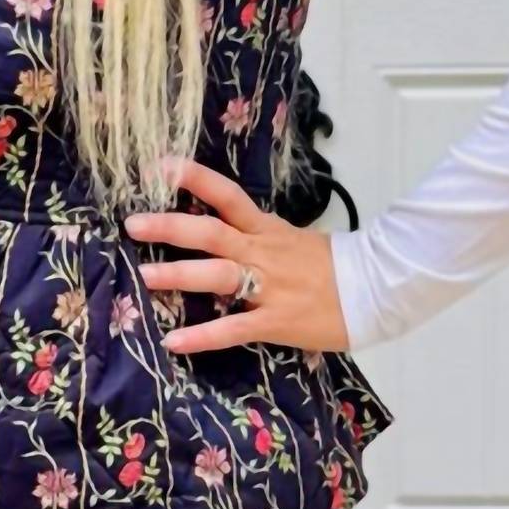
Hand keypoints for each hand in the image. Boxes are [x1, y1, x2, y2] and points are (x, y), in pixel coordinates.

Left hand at [123, 154, 353, 355]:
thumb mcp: (292, 239)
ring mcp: (269, 287)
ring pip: (218, 275)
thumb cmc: (332, 266)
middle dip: (170, 227)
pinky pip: (234, 328)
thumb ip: (256, 234)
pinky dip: (203, 336)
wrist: (375, 291)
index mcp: (266, 229)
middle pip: (211, 233)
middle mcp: (262, 252)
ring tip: (144, 277)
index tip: (160, 166)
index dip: (194, 178)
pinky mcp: (275, 321)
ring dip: (179, 275)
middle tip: (133, 224)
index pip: (227, 195)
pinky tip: (174, 342)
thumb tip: (221, 227)